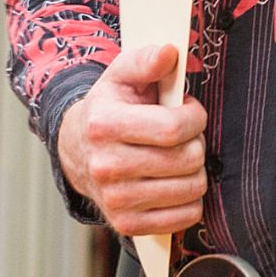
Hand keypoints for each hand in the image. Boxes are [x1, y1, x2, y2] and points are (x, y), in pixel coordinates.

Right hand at [57, 42, 207, 237]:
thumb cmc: (110, 108)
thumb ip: (145, 60)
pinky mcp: (126, 224)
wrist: (78, 149)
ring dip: (196, 171)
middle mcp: (106, 166)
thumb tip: (169, 52)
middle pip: (186, 159)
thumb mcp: (122, 75)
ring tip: (178, 157)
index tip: (191, 112)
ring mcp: (115, 200)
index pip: (172, 128)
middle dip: (197, 142)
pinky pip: (184, 217)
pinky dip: (190, 200)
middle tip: (185, 136)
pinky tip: (175, 183)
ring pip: (190, 189)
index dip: (195, 117)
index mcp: (104, 125)